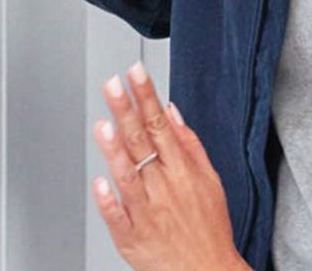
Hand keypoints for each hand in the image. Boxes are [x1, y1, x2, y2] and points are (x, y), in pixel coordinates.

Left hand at [90, 62, 249, 270]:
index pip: (160, 125)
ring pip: (128, 176)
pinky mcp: (132, 237)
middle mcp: (163, 188)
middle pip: (141, 142)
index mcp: (182, 171)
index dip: (146, 97)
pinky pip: (118, 218)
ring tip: (103, 125)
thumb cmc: (208, 228)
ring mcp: (146, 212)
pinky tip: (100, 183)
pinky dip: (109, 201)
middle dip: (126, 110)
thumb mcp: (211, 181)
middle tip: (113, 84)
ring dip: (115, 150)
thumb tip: (171, 112)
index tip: (135, 74)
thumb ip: (190, 144)